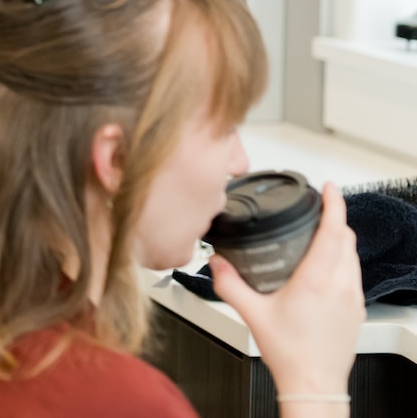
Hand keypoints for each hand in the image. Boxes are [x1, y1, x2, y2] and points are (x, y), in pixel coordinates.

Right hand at [210, 183, 362, 398]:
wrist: (314, 384)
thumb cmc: (290, 354)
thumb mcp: (252, 314)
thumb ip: (229, 284)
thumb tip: (216, 262)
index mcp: (316, 281)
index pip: (333, 232)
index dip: (334, 205)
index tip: (330, 188)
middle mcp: (340, 286)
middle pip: (347, 239)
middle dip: (335, 218)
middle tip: (320, 206)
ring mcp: (352, 298)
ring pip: (353, 256)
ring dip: (341, 239)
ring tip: (321, 233)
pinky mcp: (356, 310)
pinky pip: (354, 273)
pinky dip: (343, 259)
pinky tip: (326, 266)